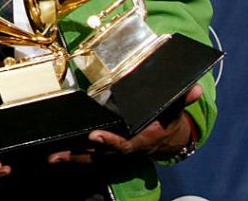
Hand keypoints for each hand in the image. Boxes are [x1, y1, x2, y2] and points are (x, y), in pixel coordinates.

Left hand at [47, 84, 203, 164]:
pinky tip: (55, 156)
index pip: (126, 144)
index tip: (95, 136)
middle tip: (58, 153)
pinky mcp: (108, 152)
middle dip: (81, 154)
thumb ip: (182, 99)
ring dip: (71, 158)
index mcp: (143, 140)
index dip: (111, 142)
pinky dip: (73, 157)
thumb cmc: (168, 121)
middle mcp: (127, 150)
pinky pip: (90, 157)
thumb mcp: (176, 110)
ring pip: (93, 158)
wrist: (170, 141)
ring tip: (51, 157)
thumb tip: (196, 88)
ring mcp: (117, 153)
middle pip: (102, 154)